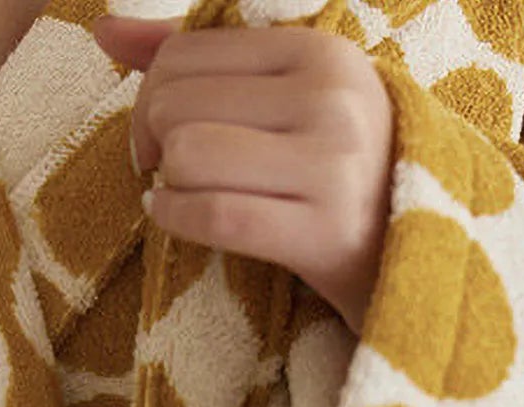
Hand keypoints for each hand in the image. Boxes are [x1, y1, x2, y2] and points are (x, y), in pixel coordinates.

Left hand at [92, 15, 396, 335]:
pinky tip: (173, 217)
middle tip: (169, 172)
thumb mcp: (289, 100)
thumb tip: (103, 31)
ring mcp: (333, 167)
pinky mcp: (326, 233)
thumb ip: (202, 61)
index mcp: (321, 52)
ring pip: (188, 155)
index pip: (187, 54)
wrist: (419, 259)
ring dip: (169, 183)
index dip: (148, 96)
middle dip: (153, 142)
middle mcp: (331, 100)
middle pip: (177, 104)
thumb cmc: (341, 177)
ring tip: (185, 195)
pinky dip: (175, 217)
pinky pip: (215, 215)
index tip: (158, 136)